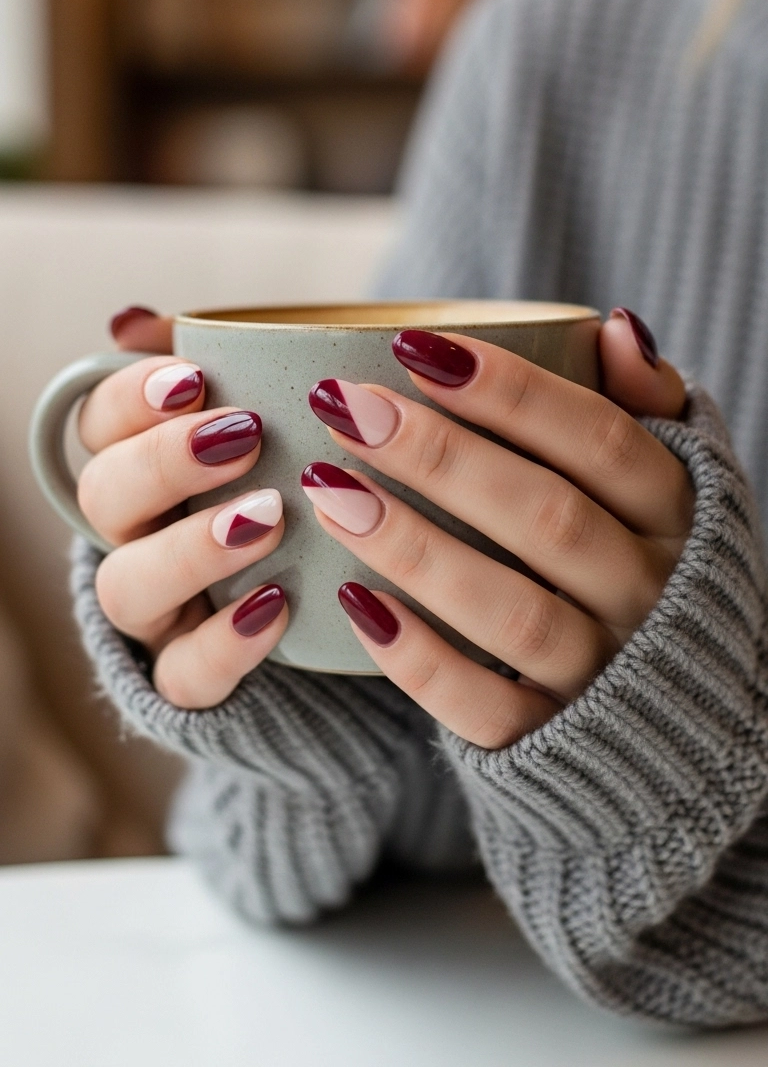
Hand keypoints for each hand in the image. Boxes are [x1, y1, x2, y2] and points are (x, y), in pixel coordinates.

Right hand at [78, 307, 287, 708]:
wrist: (335, 599)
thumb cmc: (291, 478)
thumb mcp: (265, 415)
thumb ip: (210, 362)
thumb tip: (128, 319)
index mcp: (142, 466)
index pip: (100, 425)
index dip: (132, 399)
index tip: (196, 377)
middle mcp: (134, 536)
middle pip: (102, 496)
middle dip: (164, 462)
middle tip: (245, 437)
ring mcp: (159, 611)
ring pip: (125, 587)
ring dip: (190, 548)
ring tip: (268, 519)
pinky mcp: (193, 676)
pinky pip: (185, 674)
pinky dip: (224, 642)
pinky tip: (277, 605)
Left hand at [304, 310, 693, 748]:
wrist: (680, 718)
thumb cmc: (651, 563)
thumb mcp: (677, 483)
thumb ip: (648, 406)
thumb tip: (618, 326)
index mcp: (679, 517)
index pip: (602, 441)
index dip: (512, 393)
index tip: (415, 350)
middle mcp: (649, 596)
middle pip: (548, 518)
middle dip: (442, 457)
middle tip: (346, 406)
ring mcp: (602, 674)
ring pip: (513, 613)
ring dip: (415, 547)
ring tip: (327, 488)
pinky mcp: (550, 741)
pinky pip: (485, 706)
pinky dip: (419, 658)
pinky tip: (352, 600)